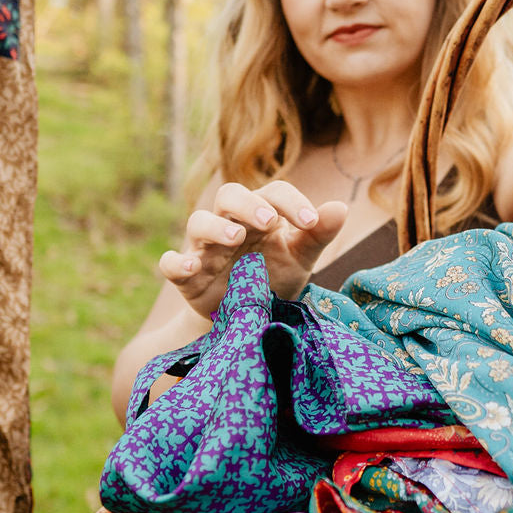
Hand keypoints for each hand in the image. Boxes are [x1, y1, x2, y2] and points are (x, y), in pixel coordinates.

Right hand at [159, 181, 347, 313]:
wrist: (248, 319)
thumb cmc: (274, 277)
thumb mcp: (300, 258)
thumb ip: (318, 234)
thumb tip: (341, 207)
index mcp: (261, 214)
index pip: (273, 193)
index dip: (291, 202)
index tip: (310, 222)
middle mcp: (230, 224)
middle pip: (229, 195)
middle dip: (248, 205)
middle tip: (270, 221)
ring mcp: (206, 249)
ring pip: (198, 222)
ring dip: (215, 226)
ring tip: (235, 238)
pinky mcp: (187, 276)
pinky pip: (171, 263)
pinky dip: (176, 262)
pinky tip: (191, 267)